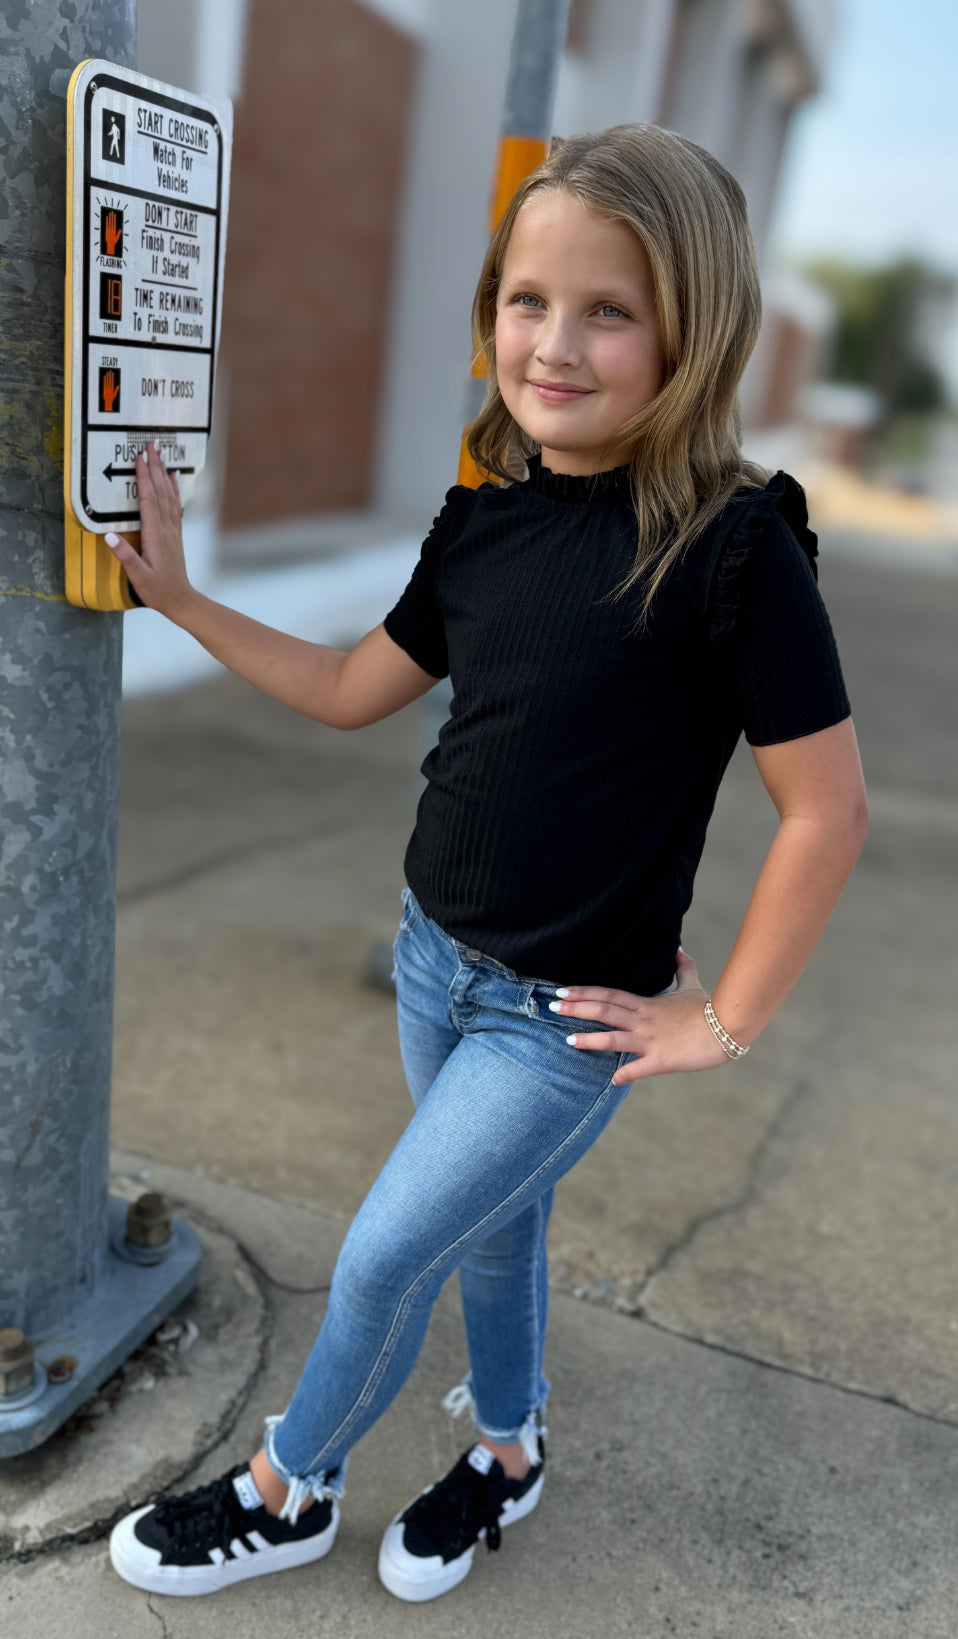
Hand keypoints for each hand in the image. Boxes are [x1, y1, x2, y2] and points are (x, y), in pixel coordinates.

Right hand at [106, 442, 192, 620]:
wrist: (181, 601)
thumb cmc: (158, 591)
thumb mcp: (138, 577)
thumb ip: (125, 557)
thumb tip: (109, 536)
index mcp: (156, 536)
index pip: (149, 501)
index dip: (143, 478)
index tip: (139, 458)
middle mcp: (167, 529)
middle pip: (160, 491)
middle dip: (155, 467)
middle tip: (150, 444)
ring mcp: (173, 530)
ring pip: (169, 495)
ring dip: (163, 473)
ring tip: (160, 453)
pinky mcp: (175, 534)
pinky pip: (175, 505)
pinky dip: (173, 488)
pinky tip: (173, 477)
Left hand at [551, 948, 728, 1083]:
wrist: (728, 1026)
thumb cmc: (709, 1007)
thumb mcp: (692, 984)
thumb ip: (682, 968)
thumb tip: (678, 949)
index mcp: (646, 1004)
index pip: (608, 994)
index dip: (583, 992)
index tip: (562, 991)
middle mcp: (644, 1019)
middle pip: (604, 1010)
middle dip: (576, 1009)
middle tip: (551, 1006)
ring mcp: (651, 1040)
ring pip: (614, 1038)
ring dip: (589, 1040)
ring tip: (567, 1040)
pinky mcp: (662, 1060)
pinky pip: (639, 1068)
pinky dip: (625, 1075)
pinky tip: (612, 1081)